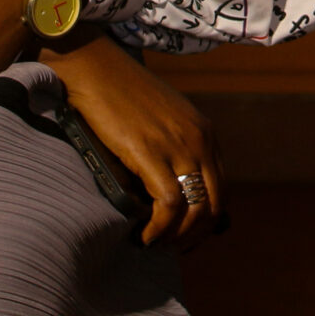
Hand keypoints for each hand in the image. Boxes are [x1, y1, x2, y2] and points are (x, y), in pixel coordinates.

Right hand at [41, 34, 225, 247]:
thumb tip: (169, 193)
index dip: (206, 222)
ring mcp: (177, 145)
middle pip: (215, 204)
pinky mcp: (149, 152)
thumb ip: (172, 148)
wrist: (93, 66)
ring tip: (155, 245)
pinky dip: (159, 228)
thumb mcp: (160, 121)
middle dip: (195, 235)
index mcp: (204, 133)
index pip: (221, 190)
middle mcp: (198, 140)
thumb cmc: (118, 94)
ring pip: (196, 209)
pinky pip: (168, 203)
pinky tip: (142, 236)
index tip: (185, 238)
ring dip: (177, 237)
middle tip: (170, 249)